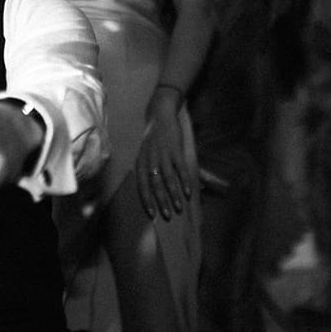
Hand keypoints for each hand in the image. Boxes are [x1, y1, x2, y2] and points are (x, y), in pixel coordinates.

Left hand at [135, 91, 192, 221]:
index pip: (142, 186)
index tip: (152, 215)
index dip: (147, 201)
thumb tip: (158, 190)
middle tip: (168, 216)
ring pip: (168, 178)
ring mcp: (163, 154)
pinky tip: (189, 192)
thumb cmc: (155, 140)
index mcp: (141, 163)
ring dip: (174, 194)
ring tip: (180, 207)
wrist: (161, 115)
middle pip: (155, 185)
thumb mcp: (148, 154)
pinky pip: (180, 168)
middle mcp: (150, 160)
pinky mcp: (175, 149)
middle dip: (161, 202)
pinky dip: (184, 181)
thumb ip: (152, 171)